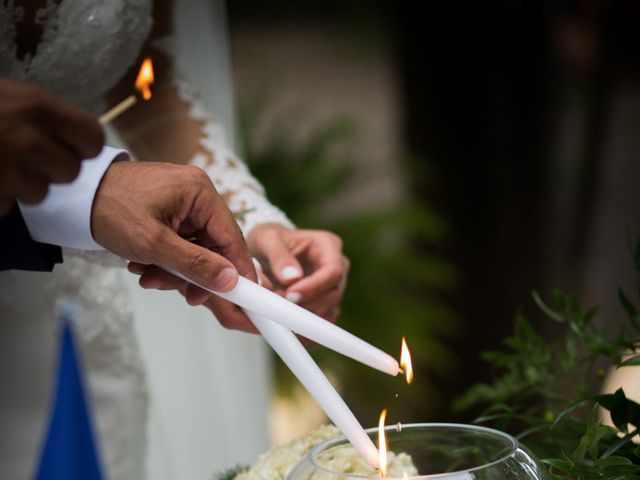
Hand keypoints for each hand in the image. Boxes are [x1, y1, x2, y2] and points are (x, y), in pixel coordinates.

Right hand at [0, 79, 103, 213]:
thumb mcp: (11, 96)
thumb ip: (45, 115)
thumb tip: (81, 139)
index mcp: (37, 107)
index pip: (93, 138)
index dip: (84, 147)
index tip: (71, 147)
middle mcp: (29, 140)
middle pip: (71, 172)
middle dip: (51, 169)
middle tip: (25, 157)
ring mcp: (9, 172)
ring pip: (40, 193)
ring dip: (22, 186)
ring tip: (0, 165)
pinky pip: (7, 205)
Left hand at [91, 161, 258, 331]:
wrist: (72, 197)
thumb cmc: (110, 210)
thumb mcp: (154, 245)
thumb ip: (196, 265)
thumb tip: (230, 280)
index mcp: (200, 192)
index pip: (232, 237)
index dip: (238, 270)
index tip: (245, 296)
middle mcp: (196, 193)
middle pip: (213, 246)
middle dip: (195, 273)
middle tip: (185, 296)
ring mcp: (182, 202)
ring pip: (194, 248)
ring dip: (175, 269)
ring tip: (148, 276)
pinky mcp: (169, 210)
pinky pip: (179, 242)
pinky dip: (165, 258)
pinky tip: (144, 264)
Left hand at [247, 223, 349, 322]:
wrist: (267, 250)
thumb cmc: (270, 240)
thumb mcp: (267, 239)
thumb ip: (278, 256)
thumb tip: (292, 278)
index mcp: (327, 245)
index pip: (333, 271)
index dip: (314, 287)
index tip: (290, 295)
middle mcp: (337, 265)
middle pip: (334, 293)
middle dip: (308, 304)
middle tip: (280, 305)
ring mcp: (332, 286)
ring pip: (330, 310)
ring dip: (306, 316)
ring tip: (280, 311)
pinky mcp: (325, 303)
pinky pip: (322, 320)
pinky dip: (306, 328)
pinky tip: (287, 326)